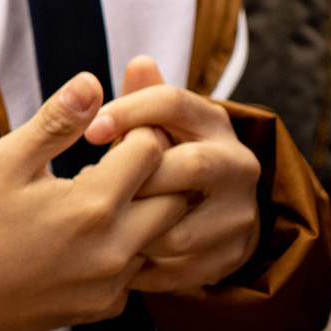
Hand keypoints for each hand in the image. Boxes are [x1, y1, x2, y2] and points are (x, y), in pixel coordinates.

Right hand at [0, 72, 183, 330]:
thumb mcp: (4, 161)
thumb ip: (56, 122)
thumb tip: (92, 81)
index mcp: (91, 205)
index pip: (152, 150)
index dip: (134, 129)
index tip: (107, 129)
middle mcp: (114, 248)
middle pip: (175, 195)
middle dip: (154, 170)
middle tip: (116, 158)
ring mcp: (113, 283)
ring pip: (164, 236)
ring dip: (146, 210)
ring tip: (104, 195)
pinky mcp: (105, 306)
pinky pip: (140, 270)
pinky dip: (128, 248)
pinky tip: (91, 235)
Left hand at [85, 56, 261, 293]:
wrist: (212, 209)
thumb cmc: (164, 154)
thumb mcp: (156, 123)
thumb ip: (143, 96)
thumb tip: (140, 61)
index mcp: (213, 122)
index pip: (173, 101)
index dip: (128, 111)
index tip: (90, 131)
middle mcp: (237, 164)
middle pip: (188, 165)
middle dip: (136, 177)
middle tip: (91, 186)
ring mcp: (241, 212)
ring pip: (181, 226)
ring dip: (132, 227)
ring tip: (97, 222)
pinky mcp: (234, 255)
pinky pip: (180, 268)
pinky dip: (141, 266)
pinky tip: (112, 258)